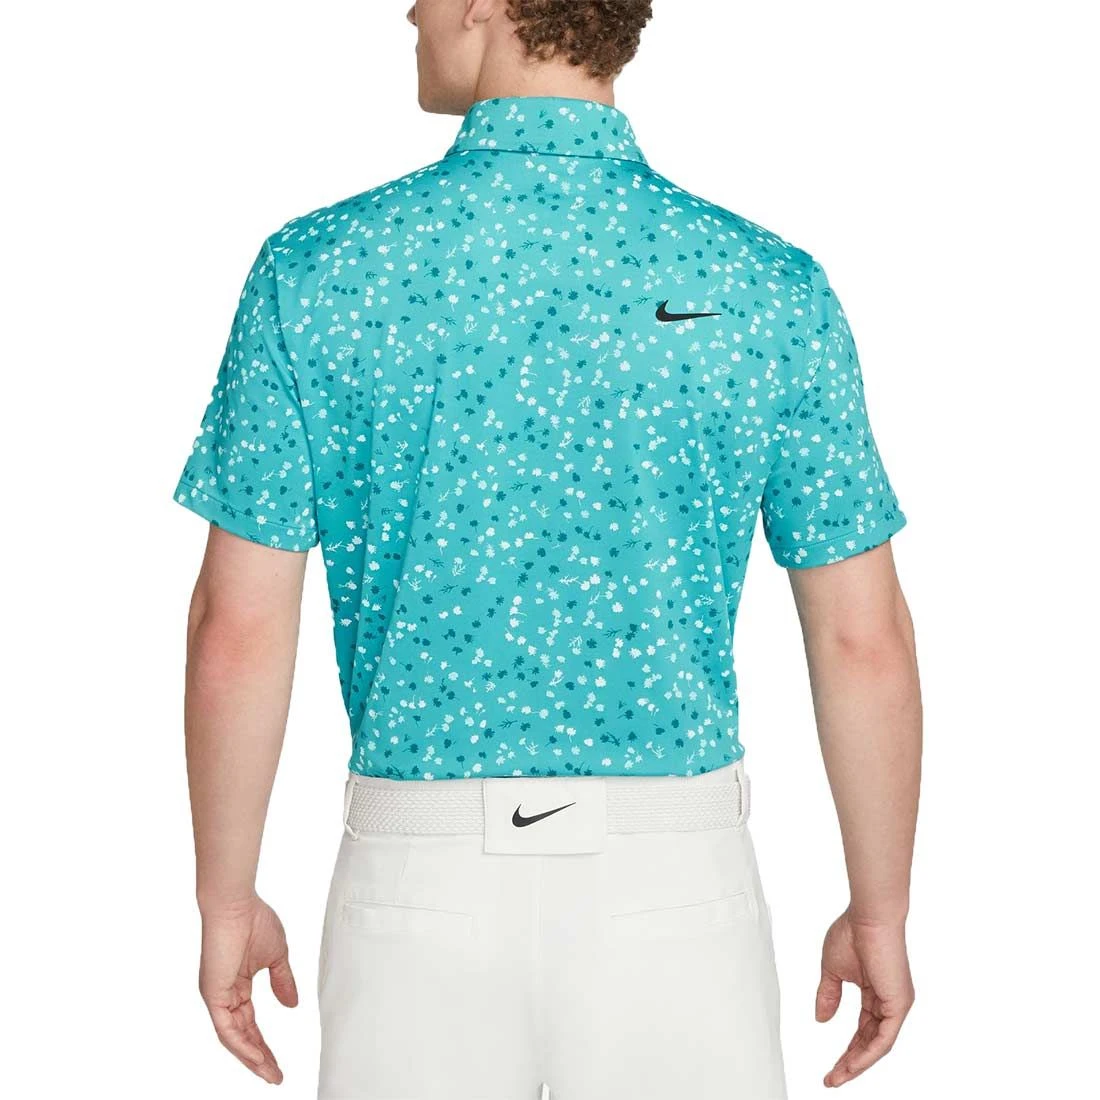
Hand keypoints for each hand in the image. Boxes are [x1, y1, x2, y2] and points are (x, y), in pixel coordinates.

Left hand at [198, 894, 298, 1084]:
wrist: (236, 904)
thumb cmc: (254, 920)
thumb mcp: (277, 956)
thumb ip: (283, 981)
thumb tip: (292, 1004)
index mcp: (237, 985)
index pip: (250, 1023)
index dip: (264, 1044)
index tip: (278, 1062)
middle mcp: (225, 995)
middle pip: (242, 1036)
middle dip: (259, 1057)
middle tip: (275, 1076)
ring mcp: (217, 996)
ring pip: (234, 1037)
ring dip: (251, 1057)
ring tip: (269, 1073)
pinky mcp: (213, 994)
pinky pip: (226, 1028)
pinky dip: (241, 1044)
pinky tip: (255, 1057)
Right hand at [815, 910, 914, 1086]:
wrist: (868, 916)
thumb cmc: (853, 932)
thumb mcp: (832, 969)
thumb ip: (828, 995)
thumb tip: (821, 1019)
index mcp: (875, 993)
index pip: (862, 1031)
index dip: (846, 1050)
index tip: (830, 1068)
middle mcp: (888, 1002)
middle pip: (870, 1043)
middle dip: (850, 1063)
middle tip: (832, 1079)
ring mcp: (896, 1004)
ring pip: (878, 1045)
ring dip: (857, 1063)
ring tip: (838, 1077)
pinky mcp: (899, 1003)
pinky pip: (885, 1038)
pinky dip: (869, 1053)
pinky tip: (854, 1064)